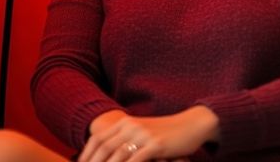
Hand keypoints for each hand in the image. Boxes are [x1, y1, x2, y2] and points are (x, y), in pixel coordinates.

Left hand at [79, 106, 218, 161]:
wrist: (193, 124)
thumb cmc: (167, 133)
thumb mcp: (144, 133)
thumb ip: (126, 140)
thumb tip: (111, 153)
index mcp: (125, 122)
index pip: (97, 138)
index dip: (86, 154)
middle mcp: (130, 126)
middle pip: (103, 147)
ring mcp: (143, 134)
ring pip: (117, 155)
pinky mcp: (156, 144)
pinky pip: (136, 160)